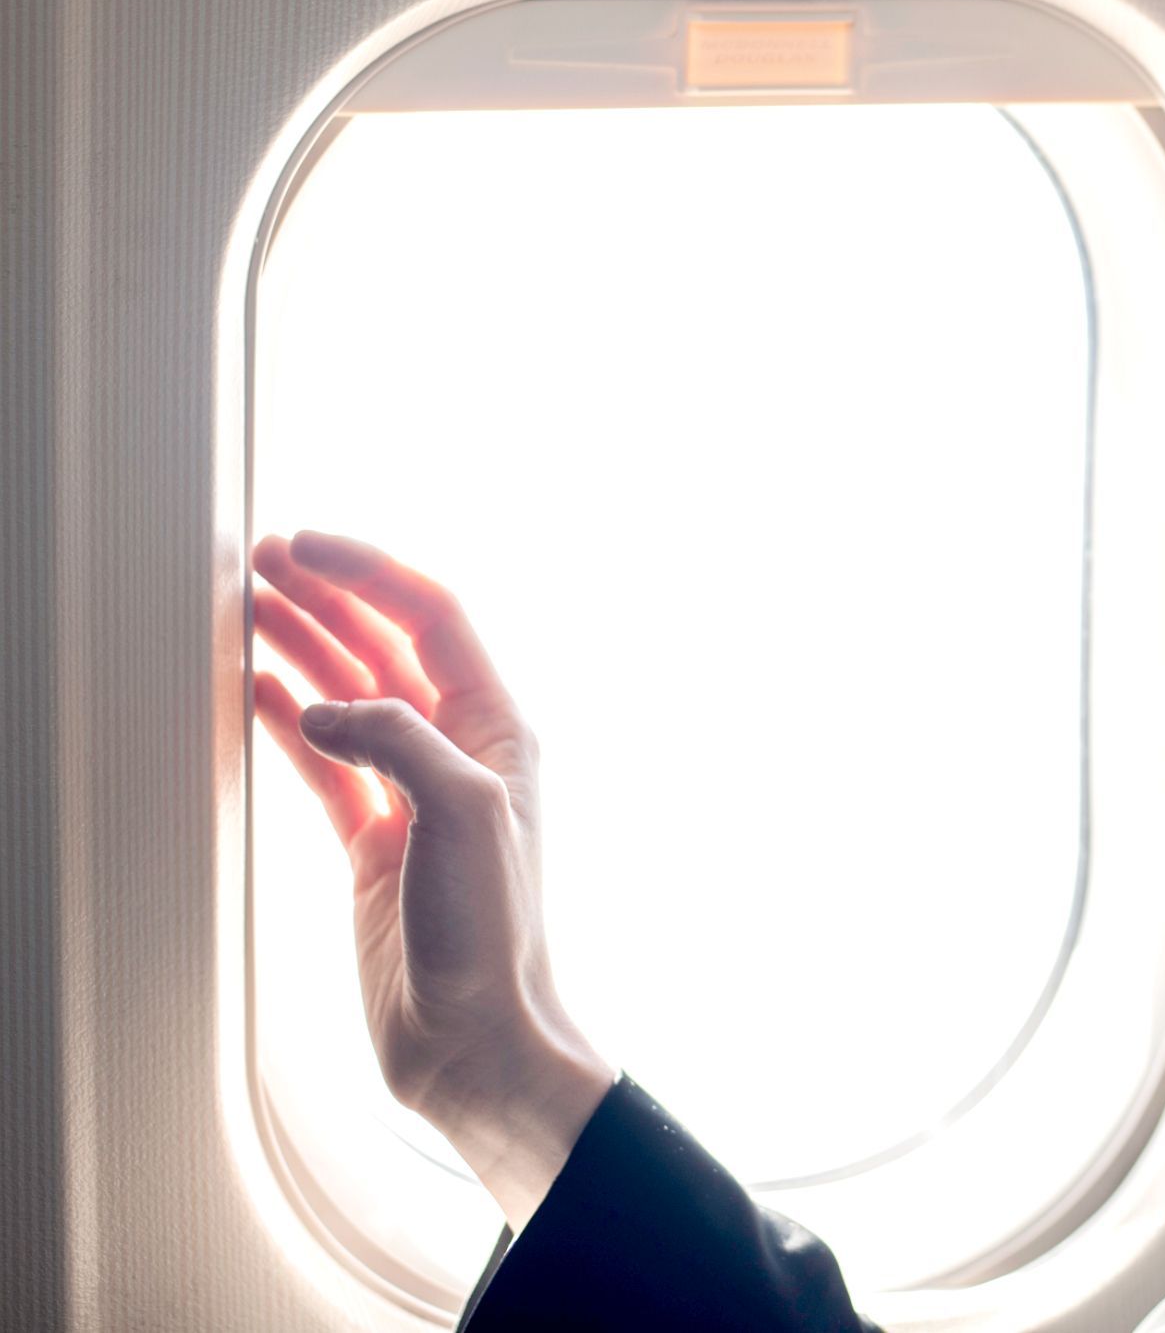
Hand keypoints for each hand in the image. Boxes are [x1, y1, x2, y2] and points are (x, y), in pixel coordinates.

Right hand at [249, 529, 616, 1231]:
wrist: (474, 1038)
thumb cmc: (492, 931)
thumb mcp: (460, 813)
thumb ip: (395, 740)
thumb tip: (325, 705)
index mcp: (499, 730)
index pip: (433, 619)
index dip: (370, 573)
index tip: (306, 544)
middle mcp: (460, 753)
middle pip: (386, 647)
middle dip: (329, 598)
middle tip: (261, 560)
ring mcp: (415, 796)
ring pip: (351, 699)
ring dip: (304, 649)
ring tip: (247, 606)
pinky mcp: (377, 844)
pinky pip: (329, 764)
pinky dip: (292, 722)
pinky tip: (259, 689)